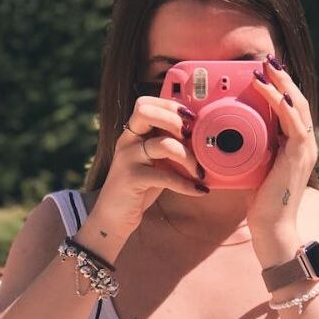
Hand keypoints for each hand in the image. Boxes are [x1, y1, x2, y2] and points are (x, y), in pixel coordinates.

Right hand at [89, 96, 207, 240]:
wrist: (114, 215)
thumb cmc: (141, 186)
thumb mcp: (156, 161)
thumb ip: (172, 147)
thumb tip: (204, 139)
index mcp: (133, 132)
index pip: (146, 103)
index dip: (170, 105)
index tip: (191, 118)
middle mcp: (127, 140)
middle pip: (147, 112)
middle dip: (175, 121)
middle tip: (193, 137)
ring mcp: (127, 158)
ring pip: (163, 144)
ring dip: (189, 157)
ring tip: (200, 172)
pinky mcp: (131, 179)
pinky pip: (165, 176)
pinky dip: (186, 184)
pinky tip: (198, 190)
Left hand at [246, 54, 317, 237]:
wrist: (272, 227)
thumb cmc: (261, 202)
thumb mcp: (257, 168)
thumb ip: (255, 150)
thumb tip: (235, 135)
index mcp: (297, 147)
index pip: (292, 110)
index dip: (281, 89)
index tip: (266, 73)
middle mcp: (305, 144)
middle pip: (298, 101)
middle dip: (283, 79)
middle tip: (267, 61)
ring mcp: (305, 149)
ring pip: (297, 105)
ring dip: (282, 83)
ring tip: (267, 67)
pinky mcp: (299, 154)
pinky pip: (292, 120)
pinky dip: (280, 102)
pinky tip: (268, 89)